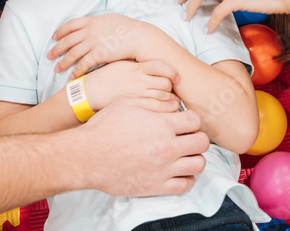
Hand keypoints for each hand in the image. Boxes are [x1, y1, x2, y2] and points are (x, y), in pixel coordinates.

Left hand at [49, 14, 160, 76]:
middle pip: (67, 41)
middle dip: (56, 49)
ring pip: (72, 54)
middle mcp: (89, 31)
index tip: (54, 37)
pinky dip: (76, 71)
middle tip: (49, 56)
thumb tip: (93, 24)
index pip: (70, 25)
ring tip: (57, 69)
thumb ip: (97, 22)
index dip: (61, 32)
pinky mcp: (99, 54)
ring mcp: (93, 43)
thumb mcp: (110, 19)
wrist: (138, 36)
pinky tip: (72, 76)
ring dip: (63, 62)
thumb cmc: (127, 27)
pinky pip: (84, 64)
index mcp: (91, 21)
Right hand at [79, 97, 209, 197]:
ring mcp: (163, 169)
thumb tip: (174, 104)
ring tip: (184, 155)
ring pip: (199, 165)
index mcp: (162, 125)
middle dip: (197, 137)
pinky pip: (185, 185)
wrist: (87, 156)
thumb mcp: (128, 103)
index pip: (195, 121)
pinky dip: (187, 178)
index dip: (191, 120)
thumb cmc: (104, 128)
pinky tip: (178, 171)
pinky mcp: (156, 186)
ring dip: (194, 158)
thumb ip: (154, 102)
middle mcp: (167, 148)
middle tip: (187, 138)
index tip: (184, 123)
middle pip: (202, 143)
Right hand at [84, 60, 179, 110]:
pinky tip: (165, 111)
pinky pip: (155, 108)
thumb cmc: (104, 78)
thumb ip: (138, 66)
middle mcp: (138, 80)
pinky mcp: (134, 107)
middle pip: (165, 83)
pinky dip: (164, 110)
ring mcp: (137, 94)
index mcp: (135, 67)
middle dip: (171, 87)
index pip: (161, 66)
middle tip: (171, 90)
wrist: (89, 92)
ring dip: (169, 99)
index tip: (177, 77)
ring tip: (170, 102)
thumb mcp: (121, 65)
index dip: (172, 71)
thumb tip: (155, 68)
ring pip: (163, 97)